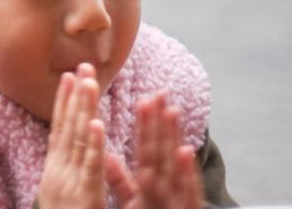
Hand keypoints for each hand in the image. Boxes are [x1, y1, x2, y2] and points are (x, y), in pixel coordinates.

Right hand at [37, 63, 106, 208]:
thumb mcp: (65, 198)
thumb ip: (74, 175)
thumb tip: (79, 156)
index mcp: (55, 173)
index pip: (59, 130)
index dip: (65, 103)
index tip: (70, 76)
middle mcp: (58, 173)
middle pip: (67, 128)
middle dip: (74, 96)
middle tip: (81, 66)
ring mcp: (69, 184)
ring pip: (78, 141)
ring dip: (83, 110)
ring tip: (89, 83)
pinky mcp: (84, 197)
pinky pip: (90, 167)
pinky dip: (92, 144)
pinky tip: (96, 123)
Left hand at [104, 92, 201, 208]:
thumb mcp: (132, 202)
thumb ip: (120, 180)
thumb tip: (104, 154)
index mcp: (150, 184)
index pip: (146, 149)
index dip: (145, 125)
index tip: (143, 97)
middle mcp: (166, 188)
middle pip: (161, 151)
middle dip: (160, 122)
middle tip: (158, 92)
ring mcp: (178, 199)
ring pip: (175, 166)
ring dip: (174, 138)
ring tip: (172, 111)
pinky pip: (187, 192)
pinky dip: (188, 173)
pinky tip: (186, 152)